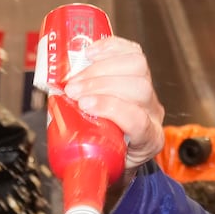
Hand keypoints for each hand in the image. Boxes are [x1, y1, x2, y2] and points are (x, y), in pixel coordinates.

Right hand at [62, 37, 165, 169]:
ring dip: (101, 67)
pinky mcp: (141, 74)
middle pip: (138, 88)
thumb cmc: (107, 160)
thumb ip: (83, 156)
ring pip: (138, 66)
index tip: (84, 104)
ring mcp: (150, 92)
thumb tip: (60, 133)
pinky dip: (109, 47)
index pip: (138, 120)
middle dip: (100, 84)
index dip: (111, 107)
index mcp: (148, 141)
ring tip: (75, 76)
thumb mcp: (97, 166)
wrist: (121, 153)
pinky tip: (89, 53)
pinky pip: (133, 52)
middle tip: (71, 89)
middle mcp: (154, 114)